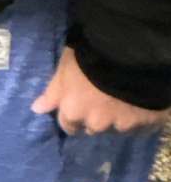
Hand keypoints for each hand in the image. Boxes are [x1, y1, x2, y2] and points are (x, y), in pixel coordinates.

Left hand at [31, 47, 170, 134]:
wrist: (130, 53)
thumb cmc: (90, 55)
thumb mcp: (65, 68)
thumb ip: (52, 92)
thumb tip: (37, 108)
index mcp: (73, 112)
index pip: (68, 124)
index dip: (72, 117)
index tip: (77, 107)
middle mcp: (95, 123)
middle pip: (92, 128)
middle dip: (94, 118)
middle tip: (102, 101)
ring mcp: (120, 124)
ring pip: (116, 127)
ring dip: (117, 117)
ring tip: (123, 99)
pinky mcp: (144, 121)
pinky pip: (140, 124)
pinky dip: (138, 116)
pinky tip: (139, 103)